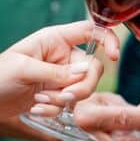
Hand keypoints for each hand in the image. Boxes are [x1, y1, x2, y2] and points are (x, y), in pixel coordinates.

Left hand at [0, 21, 119, 116]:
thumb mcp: (24, 70)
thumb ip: (57, 72)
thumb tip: (86, 72)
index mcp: (56, 39)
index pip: (92, 31)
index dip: (108, 40)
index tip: (113, 57)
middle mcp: (64, 56)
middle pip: (93, 68)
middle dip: (81, 87)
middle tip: (64, 97)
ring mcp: (63, 76)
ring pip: (85, 89)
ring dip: (64, 100)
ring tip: (40, 102)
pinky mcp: (59, 94)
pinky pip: (71, 103)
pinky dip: (55, 109)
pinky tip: (36, 109)